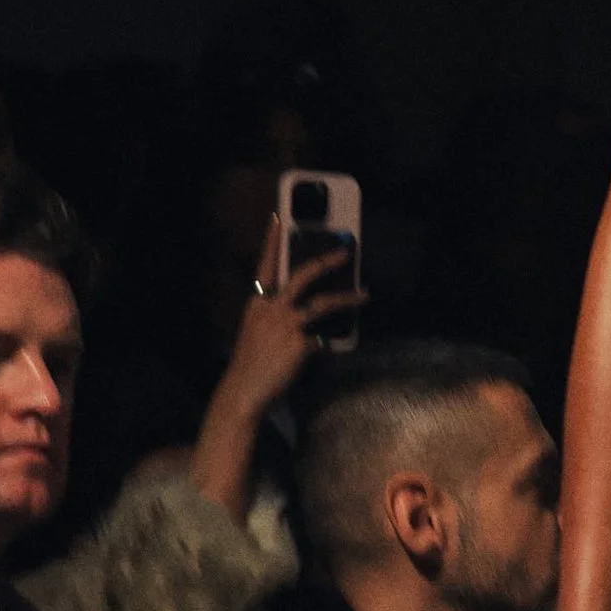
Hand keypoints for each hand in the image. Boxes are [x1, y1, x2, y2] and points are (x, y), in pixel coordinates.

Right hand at [225, 220, 366, 411]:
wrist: (244, 391)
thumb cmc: (249, 365)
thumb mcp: (257, 333)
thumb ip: (276, 320)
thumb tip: (304, 319)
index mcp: (257, 303)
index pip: (265, 265)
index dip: (271, 241)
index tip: (278, 219)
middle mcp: (272, 308)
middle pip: (303, 275)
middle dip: (326, 261)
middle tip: (345, 253)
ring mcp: (288, 324)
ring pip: (324, 303)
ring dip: (348, 297)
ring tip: (366, 295)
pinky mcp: (302, 344)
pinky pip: (323, 340)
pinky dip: (329, 346)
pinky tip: (331, 352)